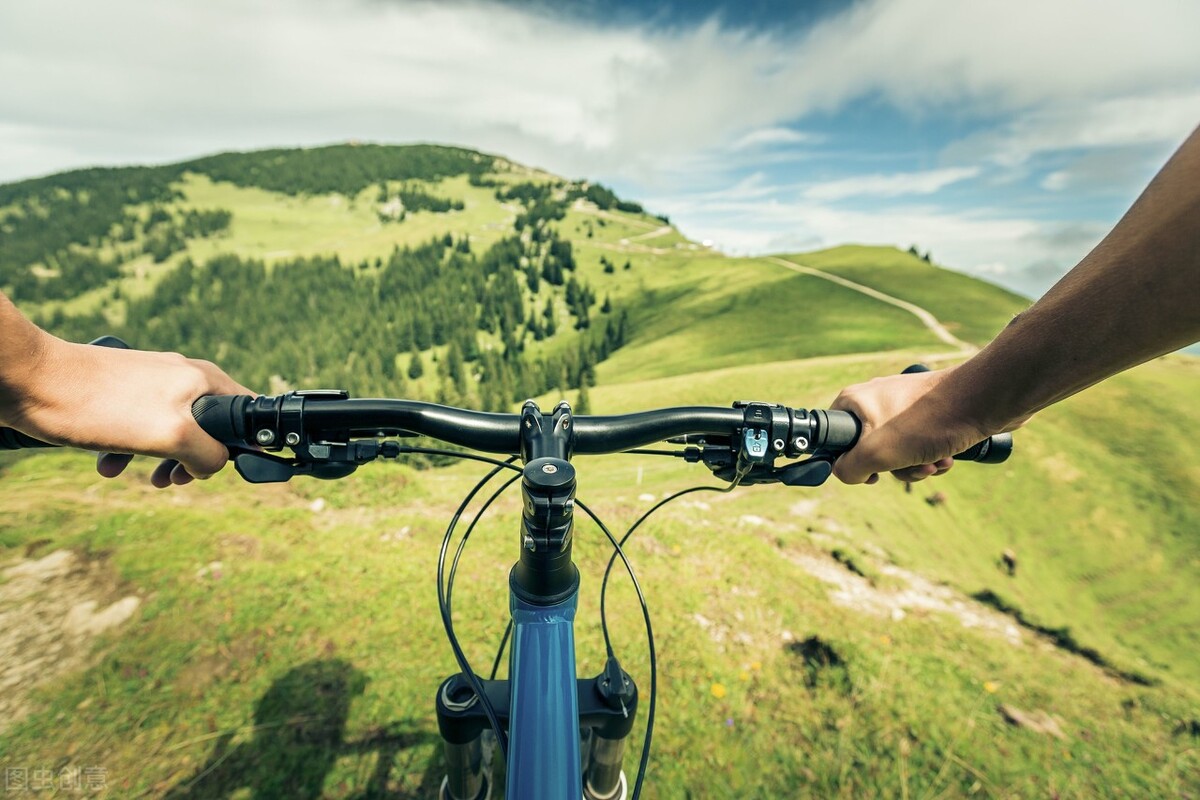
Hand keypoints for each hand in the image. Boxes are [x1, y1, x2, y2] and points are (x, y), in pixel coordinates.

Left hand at [5, 338, 253, 487]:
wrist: (30, 382)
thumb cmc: (99, 405)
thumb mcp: (170, 435)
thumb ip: (208, 452)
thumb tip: (216, 466)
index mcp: (205, 380)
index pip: (248, 414)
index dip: (239, 447)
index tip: (212, 469)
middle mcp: (184, 376)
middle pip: (211, 427)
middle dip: (194, 460)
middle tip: (175, 480)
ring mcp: (153, 382)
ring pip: (174, 430)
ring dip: (162, 460)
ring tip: (146, 480)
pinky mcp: (124, 391)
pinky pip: (142, 426)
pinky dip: (132, 449)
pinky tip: (109, 464)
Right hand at [829, 366, 996, 484]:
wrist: (982, 401)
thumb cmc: (925, 422)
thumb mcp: (875, 453)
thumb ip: (848, 469)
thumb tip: (844, 474)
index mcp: (854, 402)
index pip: (833, 437)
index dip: (846, 460)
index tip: (869, 471)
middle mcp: (875, 401)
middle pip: (869, 450)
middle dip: (893, 468)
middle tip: (909, 466)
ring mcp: (903, 407)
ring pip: (897, 451)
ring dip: (915, 466)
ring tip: (935, 463)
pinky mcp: (927, 414)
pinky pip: (918, 444)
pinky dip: (930, 456)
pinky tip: (946, 457)